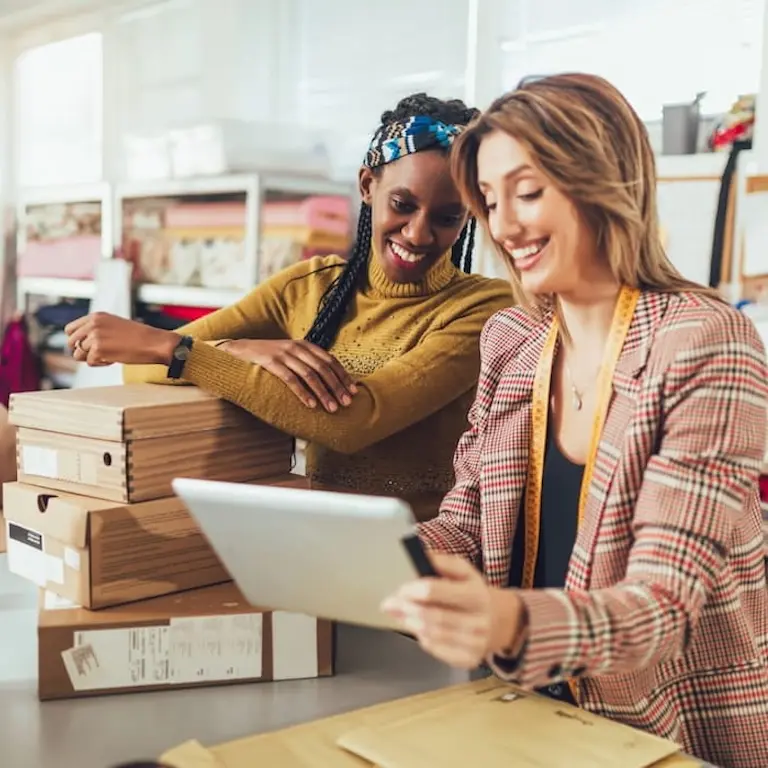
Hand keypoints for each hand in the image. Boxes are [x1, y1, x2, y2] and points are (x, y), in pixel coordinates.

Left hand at [65, 313, 179, 366]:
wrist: (155, 343)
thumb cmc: (140, 337)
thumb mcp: (115, 326)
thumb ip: (97, 330)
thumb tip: (79, 345)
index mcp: (96, 316)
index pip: (70, 329)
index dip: (76, 340)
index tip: (87, 347)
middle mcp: (93, 324)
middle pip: (71, 343)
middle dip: (81, 352)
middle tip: (97, 355)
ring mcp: (94, 336)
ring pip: (78, 354)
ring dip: (92, 359)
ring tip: (109, 356)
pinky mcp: (98, 349)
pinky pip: (90, 363)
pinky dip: (101, 364)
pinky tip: (114, 360)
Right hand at [220, 339, 356, 412]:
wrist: (239, 350)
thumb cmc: (269, 357)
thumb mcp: (291, 356)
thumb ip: (308, 364)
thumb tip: (330, 383)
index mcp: (305, 345)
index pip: (330, 361)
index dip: (343, 376)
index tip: (354, 391)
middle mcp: (297, 348)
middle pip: (323, 369)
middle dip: (337, 387)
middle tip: (346, 403)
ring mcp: (284, 354)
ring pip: (310, 375)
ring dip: (323, 393)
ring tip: (332, 408)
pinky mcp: (271, 363)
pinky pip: (291, 380)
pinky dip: (303, 393)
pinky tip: (311, 405)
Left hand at [381, 552, 524, 668]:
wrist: (500, 621)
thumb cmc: (474, 593)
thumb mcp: (465, 571)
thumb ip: (443, 561)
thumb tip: (420, 555)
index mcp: (475, 594)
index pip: (434, 590)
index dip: (412, 589)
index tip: (400, 589)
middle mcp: (478, 620)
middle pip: (431, 615)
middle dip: (405, 608)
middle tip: (390, 604)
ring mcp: (474, 643)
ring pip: (431, 634)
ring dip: (410, 623)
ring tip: (400, 614)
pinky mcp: (468, 659)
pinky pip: (435, 649)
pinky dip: (422, 638)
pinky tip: (419, 628)